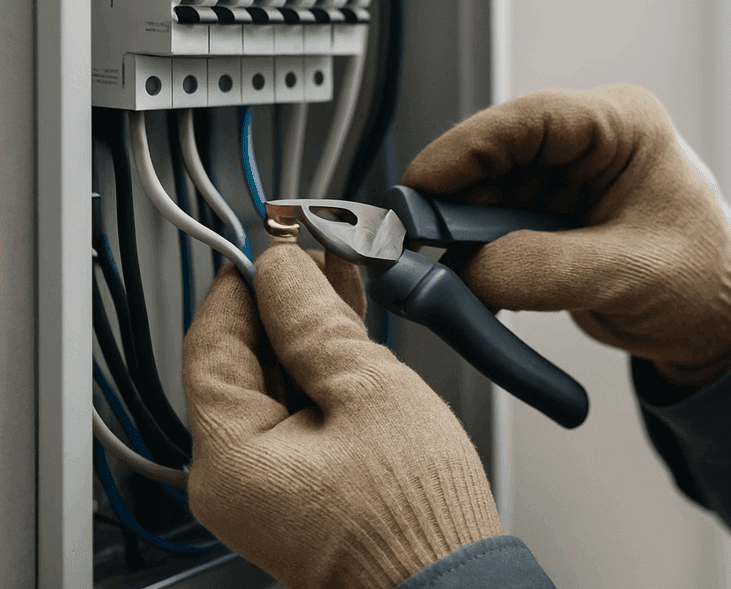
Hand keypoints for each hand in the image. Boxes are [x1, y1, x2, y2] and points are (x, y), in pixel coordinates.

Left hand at [182, 244, 502, 588]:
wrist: (450, 582)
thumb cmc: (415, 518)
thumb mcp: (371, 393)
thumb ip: (317, 322)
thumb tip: (285, 270)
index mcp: (231, 458)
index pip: (213, 343)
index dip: (246, 283)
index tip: (275, 242)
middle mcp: (235, 475)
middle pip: (243, 360)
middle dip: (283, 300)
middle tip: (314, 249)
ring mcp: (268, 483)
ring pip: (275, 381)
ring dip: (308, 327)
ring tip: (339, 271)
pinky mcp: (301, 484)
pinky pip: (299, 408)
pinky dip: (323, 366)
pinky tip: (349, 323)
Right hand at [403, 83, 730, 385]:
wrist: (716, 320)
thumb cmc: (703, 280)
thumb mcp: (631, 273)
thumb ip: (547, 268)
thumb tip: (468, 270)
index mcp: (622, 126)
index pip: (530, 119)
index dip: (465, 149)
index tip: (420, 185)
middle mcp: (586, 146)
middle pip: (495, 159)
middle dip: (451, 205)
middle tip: (414, 247)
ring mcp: (562, 184)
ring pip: (484, 199)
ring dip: (457, 241)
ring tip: (438, 281)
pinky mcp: (546, 223)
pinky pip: (492, 235)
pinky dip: (473, 264)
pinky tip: (465, 292)